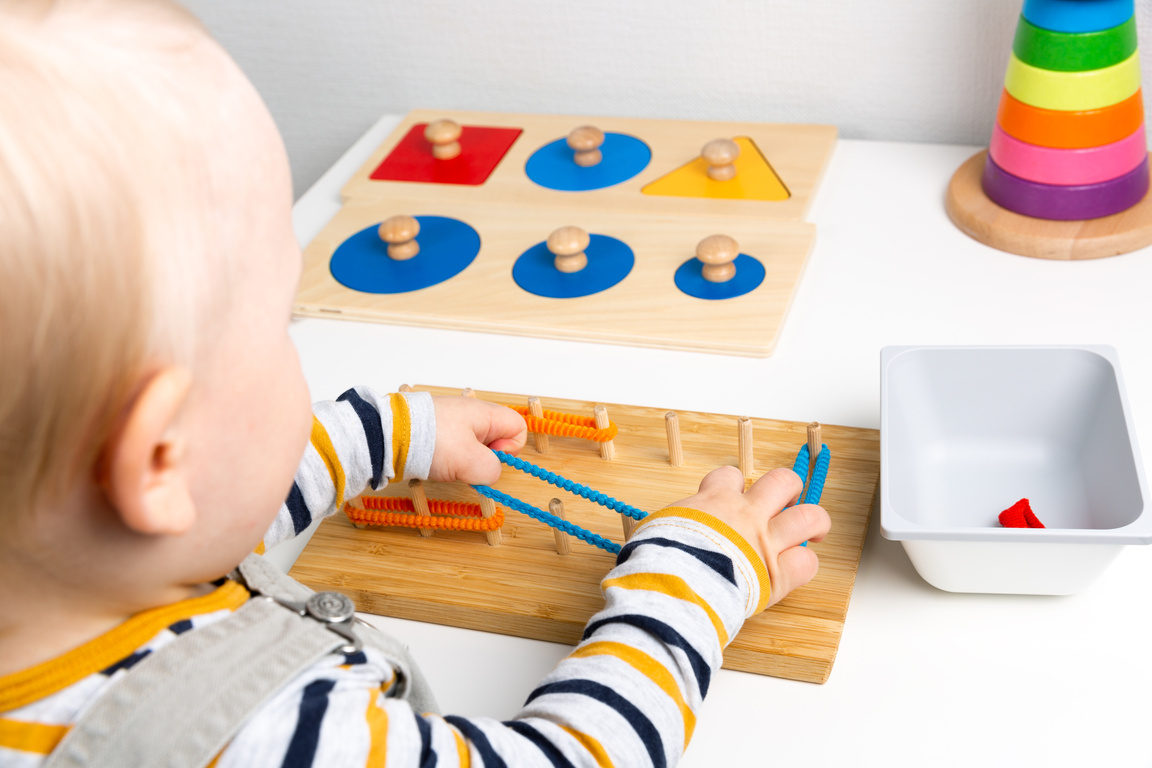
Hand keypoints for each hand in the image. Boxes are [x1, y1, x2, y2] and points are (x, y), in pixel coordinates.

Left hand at [427, 396, 526, 484]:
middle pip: (495, 438)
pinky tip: (434, 461)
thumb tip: (489, 473)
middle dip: (484, 458)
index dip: (511, 448)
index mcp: (485, 413)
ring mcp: (451, 421)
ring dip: (464, 460)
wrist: (389, 434)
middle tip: (467, 465)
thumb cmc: (433, 441)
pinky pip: (452, 446)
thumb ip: (491, 470)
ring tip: (447, 464)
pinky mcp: (434, 430)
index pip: (518, 428)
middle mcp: (470, 413)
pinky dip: (447, 458)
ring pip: (472, 445)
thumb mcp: (471, 461)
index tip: (490, 459)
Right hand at [669, 465, 829, 608]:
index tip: (732, 496)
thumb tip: (672, 529)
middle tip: (785, 503)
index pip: (731, 475)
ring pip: (810, 517)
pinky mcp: (777, 575)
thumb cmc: (657, 558)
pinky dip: (804, 565)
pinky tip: (796, 569)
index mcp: (714, 500)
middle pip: (783, 481)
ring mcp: (766, 543)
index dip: (734, 485)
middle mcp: (747, 515)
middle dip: (788, 489)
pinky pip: (807, 563)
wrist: (673, 586)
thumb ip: (676, 522)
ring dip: (815, 522)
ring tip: (814, 530)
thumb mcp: (657, 526)